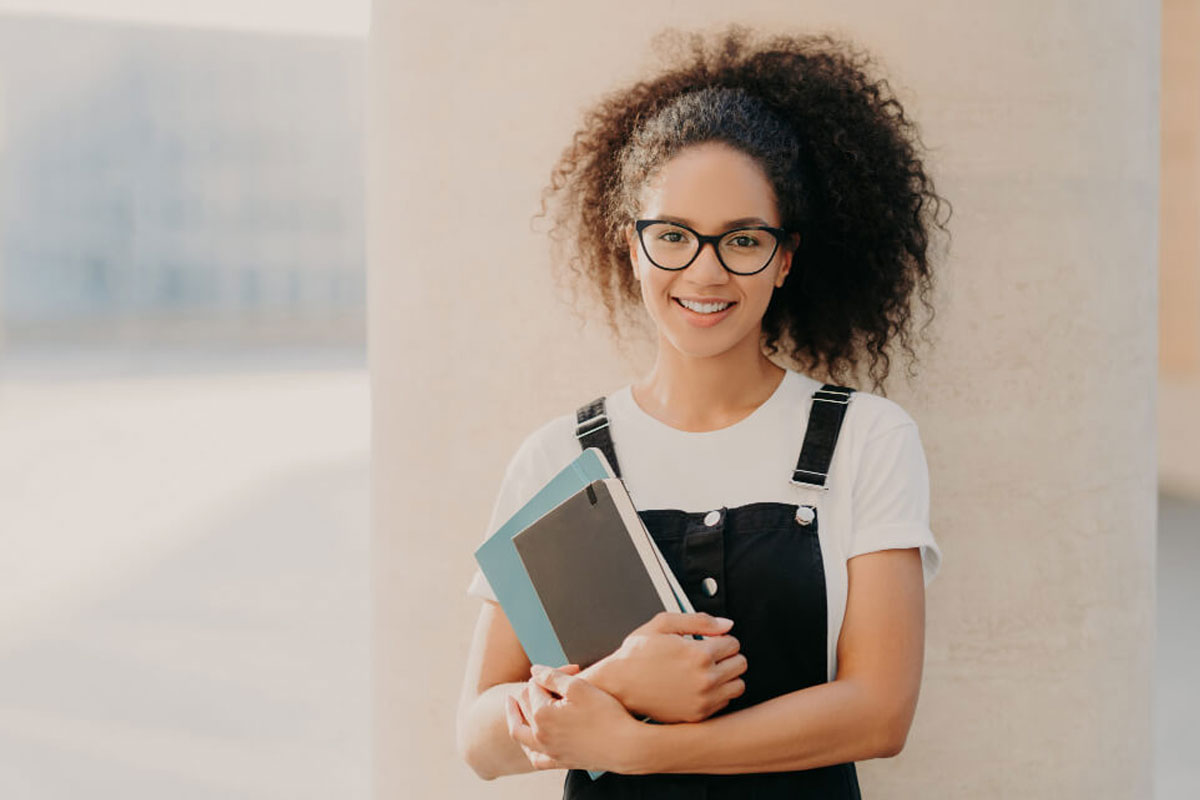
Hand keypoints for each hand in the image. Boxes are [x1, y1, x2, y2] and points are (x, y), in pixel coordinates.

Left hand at [506, 663, 642, 773]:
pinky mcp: (559, 762)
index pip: (534, 687)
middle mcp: (540, 736)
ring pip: (522, 735)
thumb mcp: (579, 686)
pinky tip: (530, 743)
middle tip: (536, 683)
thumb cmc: (606, 714)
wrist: (626, 746)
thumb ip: (552, 676)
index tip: (563, 671)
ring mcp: (549, 752)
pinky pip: (536, 758)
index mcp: (542, 715)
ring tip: (514, 708)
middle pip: (525, 708)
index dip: (546, 676)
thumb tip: (533, 671)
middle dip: (531, 692)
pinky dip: (529, 748)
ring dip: (517, 719)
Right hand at [583, 611, 746, 722]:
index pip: (733, 643)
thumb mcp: (662, 624)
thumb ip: (699, 620)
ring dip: (727, 676)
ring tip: (708, 671)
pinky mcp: (698, 715)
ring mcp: (703, 700)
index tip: (710, 642)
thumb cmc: (637, 654)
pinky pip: (725, 703)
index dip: (721, 639)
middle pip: (740, 664)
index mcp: (699, 654)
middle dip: (727, 656)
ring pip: (738, 685)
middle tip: (710, 656)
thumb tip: (726, 625)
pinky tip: (700, 686)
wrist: (618, 686)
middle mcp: (705, 679)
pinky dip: (718, 694)